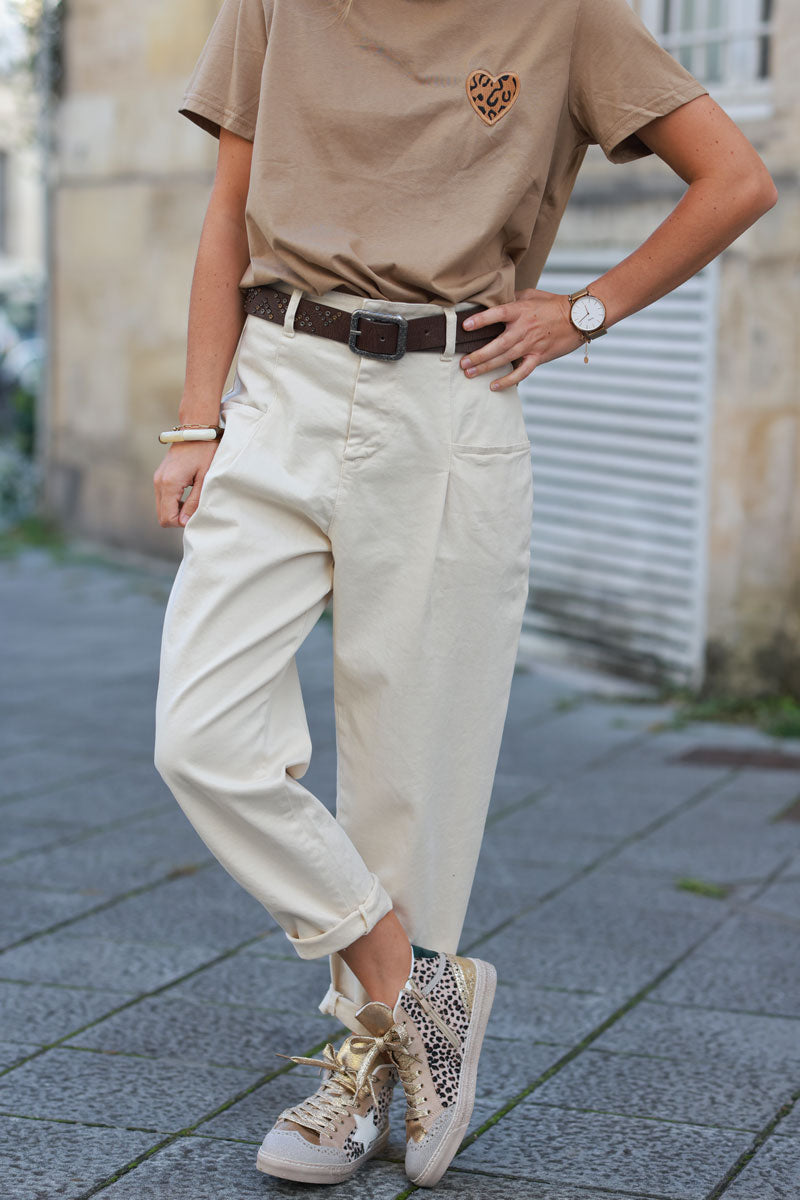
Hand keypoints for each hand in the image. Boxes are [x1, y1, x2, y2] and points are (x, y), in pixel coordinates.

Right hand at [153, 440, 218, 527]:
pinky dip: (173, 502)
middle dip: (177, 518)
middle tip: (194, 508)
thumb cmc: (204, 452)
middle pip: (161, 515)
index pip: (167, 518)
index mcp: (169, 484)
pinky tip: (186, 494)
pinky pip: (163, 497)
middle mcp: (159, 482)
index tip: (195, 513)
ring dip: (175, 510)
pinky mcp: (160, 476)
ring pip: (161, 507)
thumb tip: (184, 522)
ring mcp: (158, 478)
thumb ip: (194, 502)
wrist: (196, 430)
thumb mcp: (204, 478)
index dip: (181, 522)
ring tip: (192, 500)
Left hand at [460, 289, 586, 389]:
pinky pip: (522, 372)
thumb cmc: (553, 304)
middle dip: (478, 355)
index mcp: (521, 310)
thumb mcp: (531, 294)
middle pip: (498, 344)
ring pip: (505, 359)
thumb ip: (511, 298)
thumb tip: (493, 301)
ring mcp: (531, 345)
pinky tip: (494, 386)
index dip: (481, 320)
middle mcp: (525, 329)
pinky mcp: (538, 357)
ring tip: (469, 373)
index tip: (465, 326)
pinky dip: (508, 381)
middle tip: (463, 362)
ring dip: (486, 367)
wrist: (579, 318)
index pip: (498, 314)